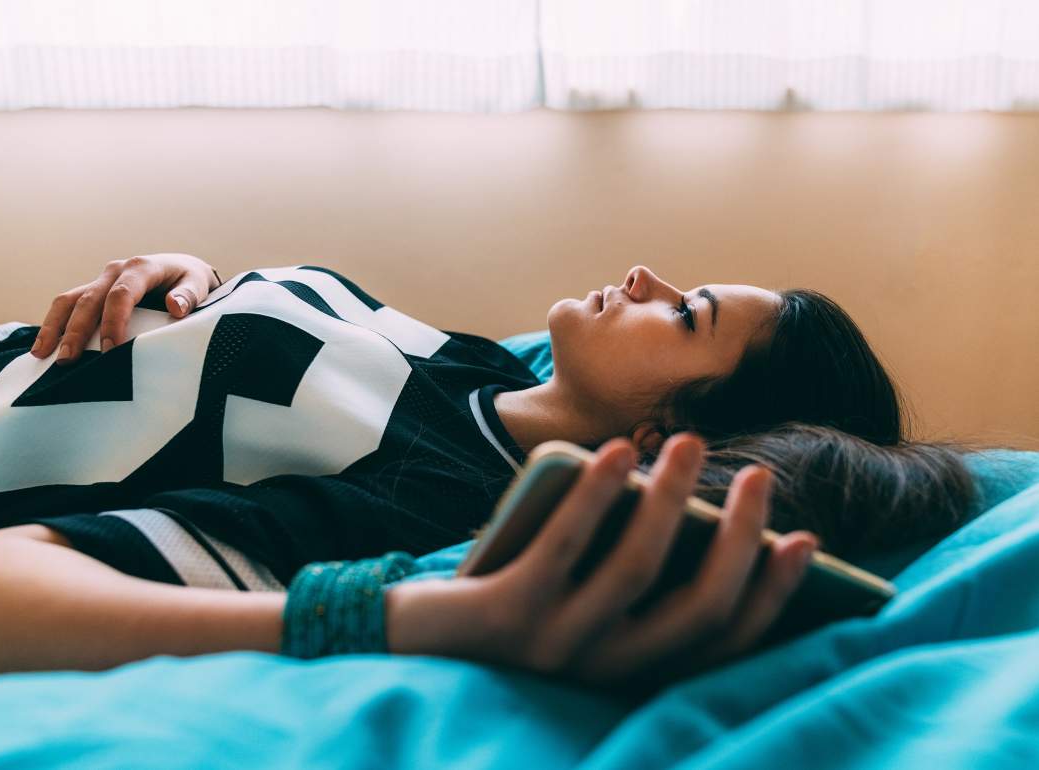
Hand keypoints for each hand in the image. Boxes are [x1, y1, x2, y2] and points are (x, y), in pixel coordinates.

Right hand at [31, 253, 219, 363]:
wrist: (181, 269)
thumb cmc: (190, 280)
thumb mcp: (199, 284)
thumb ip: (189, 295)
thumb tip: (175, 306)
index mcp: (141, 267)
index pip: (121, 294)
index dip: (114, 322)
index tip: (112, 350)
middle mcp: (116, 270)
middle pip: (89, 299)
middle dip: (77, 330)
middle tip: (67, 360)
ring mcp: (101, 280)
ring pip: (70, 300)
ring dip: (55, 327)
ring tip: (42, 354)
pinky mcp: (93, 291)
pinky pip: (69, 305)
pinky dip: (54, 324)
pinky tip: (43, 348)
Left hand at [385, 434, 818, 688]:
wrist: (419, 642)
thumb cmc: (520, 607)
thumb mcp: (587, 601)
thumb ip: (636, 575)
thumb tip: (696, 511)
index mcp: (634, 671)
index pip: (723, 641)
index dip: (772, 593)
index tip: (805, 538)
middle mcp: (606, 670)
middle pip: (697, 606)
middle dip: (739, 538)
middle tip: (761, 476)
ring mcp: (558, 645)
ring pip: (636, 570)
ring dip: (671, 500)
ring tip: (686, 443)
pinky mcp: (510, 614)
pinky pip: (563, 548)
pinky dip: (595, 496)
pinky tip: (613, 453)